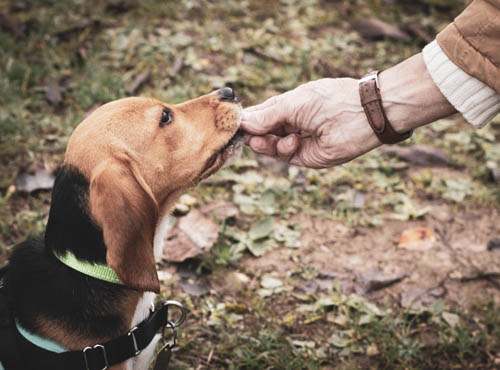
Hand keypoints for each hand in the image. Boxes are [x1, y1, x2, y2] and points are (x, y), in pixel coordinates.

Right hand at [242, 78, 379, 168]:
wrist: (361, 116)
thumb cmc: (329, 100)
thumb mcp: (292, 103)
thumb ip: (266, 116)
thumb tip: (242, 122)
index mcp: (287, 106)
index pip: (260, 114)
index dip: (246, 119)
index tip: (231, 124)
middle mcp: (291, 124)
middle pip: (261, 132)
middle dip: (252, 134)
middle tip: (244, 135)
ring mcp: (297, 141)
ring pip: (270, 146)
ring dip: (264, 144)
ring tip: (263, 140)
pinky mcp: (306, 156)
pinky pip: (284, 156)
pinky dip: (283, 149)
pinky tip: (292, 141)